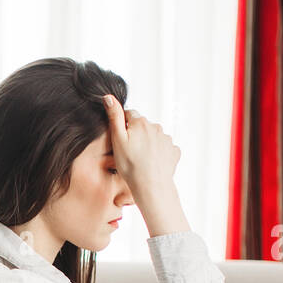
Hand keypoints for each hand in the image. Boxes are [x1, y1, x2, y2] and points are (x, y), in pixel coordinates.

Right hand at [102, 95, 187, 236]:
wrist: (151, 186)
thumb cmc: (131, 166)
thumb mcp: (117, 140)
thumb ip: (114, 117)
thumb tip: (108, 97)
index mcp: (141, 122)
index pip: (129, 115)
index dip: (123, 127)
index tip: (121, 140)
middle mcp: (156, 127)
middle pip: (142, 126)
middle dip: (136, 135)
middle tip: (129, 153)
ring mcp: (166, 139)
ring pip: (154, 137)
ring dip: (147, 144)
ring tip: (141, 160)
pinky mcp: (173, 151)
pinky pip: (164, 148)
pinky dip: (158, 153)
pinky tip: (152, 163)